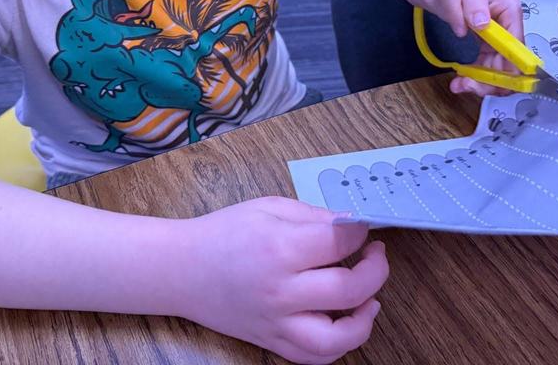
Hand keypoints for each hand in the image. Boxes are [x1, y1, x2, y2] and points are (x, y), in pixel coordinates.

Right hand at [177, 197, 388, 363]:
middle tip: (375, 255)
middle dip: (375, 270)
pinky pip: (313, 357)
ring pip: (337, 339)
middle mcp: (281, 290)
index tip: (361, 228)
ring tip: (370, 299)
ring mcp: (276, 322)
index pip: (340, 241)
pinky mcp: (271, 341)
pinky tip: (346, 322)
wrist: (182, 270)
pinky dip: (339, 345)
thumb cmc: (224, 233)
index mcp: (280, 248)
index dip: (360, 231)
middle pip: (349, 289)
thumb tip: (351, 225)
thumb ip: (313, 216)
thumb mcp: (268, 208)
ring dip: (365, 319)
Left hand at [445, 0, 523, 97]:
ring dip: (481, 81)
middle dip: (490, 81)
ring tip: (458, 85)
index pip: (517, 51)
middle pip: (510, 65)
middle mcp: (509, 27)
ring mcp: (499, 35)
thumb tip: (481, 25)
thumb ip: (475, 3)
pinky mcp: (487, 40)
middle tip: (464, 86)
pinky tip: (461, 78)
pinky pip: (486, 63)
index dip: (506, 71)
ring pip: (498, 68)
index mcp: (512, 13)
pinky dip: (475, 73)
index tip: (485, 82)